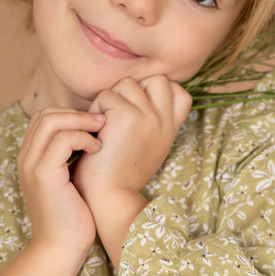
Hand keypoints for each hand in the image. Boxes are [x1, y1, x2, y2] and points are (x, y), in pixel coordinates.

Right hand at [16, 106, 105, 258]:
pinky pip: (62, 139)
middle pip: (45, 114)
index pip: (43, 118)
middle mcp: (25, 158)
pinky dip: (83, 137)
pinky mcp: (44, 174)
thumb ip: (71, 158)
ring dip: (81, 121)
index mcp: (30, 158)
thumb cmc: (72, 218)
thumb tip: (92, 135)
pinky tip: (98, 149)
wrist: (62, 247)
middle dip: (76, 113)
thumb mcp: (70, 181)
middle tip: (102, 121)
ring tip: (102, 131)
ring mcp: (32, 165)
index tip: (95, 123)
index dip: (70, 114)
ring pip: (52, 121)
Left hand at [71, 75, 191, 207]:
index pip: (178, 91)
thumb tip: (140, 95)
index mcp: (171, 129)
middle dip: (133, 91)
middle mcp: (164, 121)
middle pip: (154, 79)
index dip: (158, 93)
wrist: (111, 196)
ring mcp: (149, 117)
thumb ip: (152, 123)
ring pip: (127, 84)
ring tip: (105, 126)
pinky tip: (97, 132)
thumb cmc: (120, 174)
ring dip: (110, 100)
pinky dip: (96, 110)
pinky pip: (106, 96)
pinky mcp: (127, 116)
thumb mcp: (148, 147)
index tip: (140, 111)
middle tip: (119, 117)